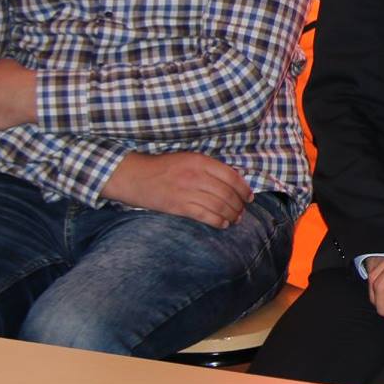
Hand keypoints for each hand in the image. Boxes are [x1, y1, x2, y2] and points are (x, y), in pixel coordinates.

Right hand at [102, 151, 251, 227]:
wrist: (134, 176)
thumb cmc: (162, 167)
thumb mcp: (188, 158)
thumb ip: (209, 167)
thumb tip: (235, 178)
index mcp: (200, 161)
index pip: (231, 176)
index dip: (244, 189)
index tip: (249, 196)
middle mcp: (196, 176)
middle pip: (227, 193)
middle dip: (239, 204)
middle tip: (242, 210)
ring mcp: (187, 192)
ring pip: (219, 206)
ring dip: (231, 214)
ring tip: (235, 218)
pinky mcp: (179, 207)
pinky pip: (206, 216)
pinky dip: (218, 222)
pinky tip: (223, 224)